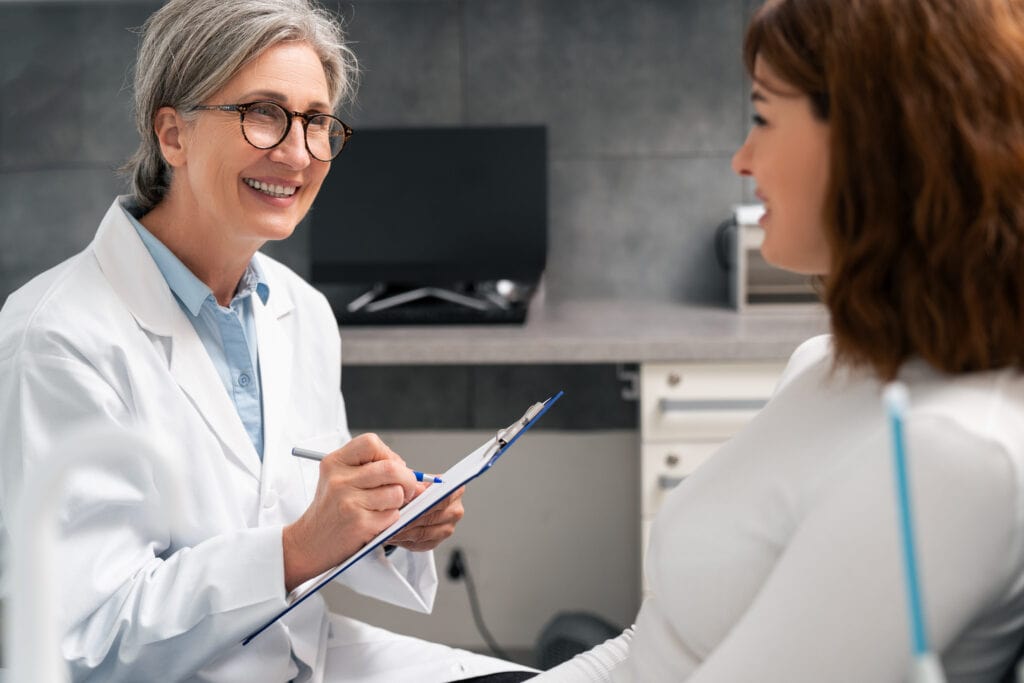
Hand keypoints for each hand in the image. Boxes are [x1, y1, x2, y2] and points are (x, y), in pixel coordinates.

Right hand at [282, 433, 416, 590]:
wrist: (307, 543)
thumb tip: (416, 476)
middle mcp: (339, 480)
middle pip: (391, 468)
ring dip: (398, 502)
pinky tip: (375, 521)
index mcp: (334, 462)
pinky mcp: (359, 524)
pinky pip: (393, 515)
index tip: (391, 466)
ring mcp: (349, 502)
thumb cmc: (330, 510)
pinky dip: (390, 519)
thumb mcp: (339, 479)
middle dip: (407, 479)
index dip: (388, 454)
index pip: (371, 443)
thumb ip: (371, 470)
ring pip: (396, 493)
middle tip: (406, 488)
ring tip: (383, 507)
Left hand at [388, 485, 465, 551]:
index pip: (442, 498)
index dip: (423, 502)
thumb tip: (412, 489)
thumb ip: (414, 484)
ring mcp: (447, 529)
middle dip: (409, 519)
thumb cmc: (416, 490)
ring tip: (388, 527)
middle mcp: (455, 511)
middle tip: (391, 519)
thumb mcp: (414, 481)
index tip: (406, 504)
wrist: (417, 501)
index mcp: (455, 491)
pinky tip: (393, 534)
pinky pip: (418, 544)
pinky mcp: (435, 542)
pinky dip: (403, 540)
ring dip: (403, 532)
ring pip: (422, 534)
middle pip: (431, 518)